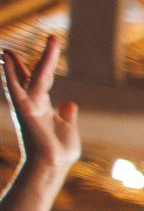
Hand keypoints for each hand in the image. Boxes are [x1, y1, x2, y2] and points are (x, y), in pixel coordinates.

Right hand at [2, 35, 80, 178]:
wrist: (53, 165)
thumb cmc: (59, 152)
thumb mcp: (68, 128)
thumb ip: (67, 115)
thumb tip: (70, 103)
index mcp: (43, 106)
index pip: (41, 79)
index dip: (42, 64)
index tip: (41, 50)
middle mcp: (33, 104)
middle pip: (33, 75)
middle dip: (30, 60)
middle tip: (21, 44)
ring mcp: (28, 107)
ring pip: (25, 80)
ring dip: (16, 65)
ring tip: (6, 51)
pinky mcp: (25, 111)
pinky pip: (16, 91)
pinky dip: (10, 77)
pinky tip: (4, 64)